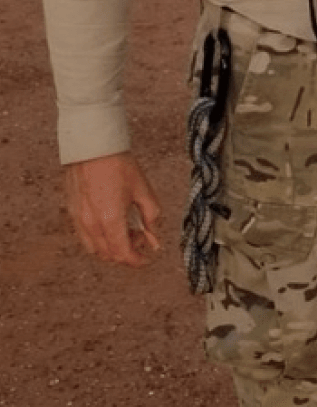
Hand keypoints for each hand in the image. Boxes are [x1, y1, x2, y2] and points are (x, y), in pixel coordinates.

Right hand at [64, 152, 161, 267]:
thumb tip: (155, 240)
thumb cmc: (119, 165)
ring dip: (112, 247)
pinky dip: (99, 238)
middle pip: (109, 255)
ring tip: (126, 229)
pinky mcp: (72, 212)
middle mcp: (91, 224)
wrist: (92, 146)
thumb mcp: (143, 191)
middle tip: (140, 236)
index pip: (123, 255)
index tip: (147, 258)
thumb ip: (152, 218)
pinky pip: (84, 236)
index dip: (138, 261)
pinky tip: (110, 222)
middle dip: (127, 252)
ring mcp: (79, 219)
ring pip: (95, 249)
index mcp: (110, 220)